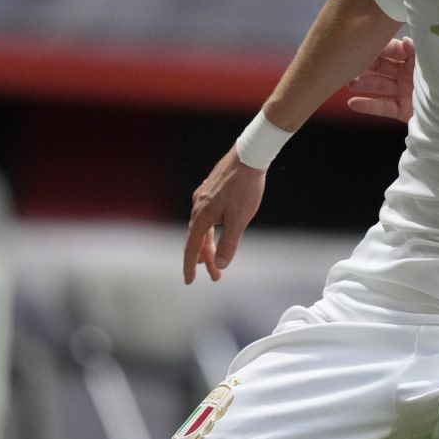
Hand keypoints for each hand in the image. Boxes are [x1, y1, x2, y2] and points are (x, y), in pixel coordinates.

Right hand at [182, 150, 266, 283]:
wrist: (249, 157)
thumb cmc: (245, 187)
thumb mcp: (240, 219)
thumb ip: (229, 243)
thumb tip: (221, 264)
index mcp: (202, 215)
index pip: (192, 246)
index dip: (189, 266)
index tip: (189, 282)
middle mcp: (198, 206)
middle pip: (198, 239)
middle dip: (206, 259)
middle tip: (216, 276)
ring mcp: (203, 197)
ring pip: (203, 227)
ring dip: (210, 245)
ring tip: (216, 259)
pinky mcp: (211, 191)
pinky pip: (207, 217)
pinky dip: (211, 230)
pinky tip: (218, 231)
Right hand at [347, 36, 414, 122]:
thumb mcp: (433, 65)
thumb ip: (418, 52)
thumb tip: (404, 41)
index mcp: (415, 60)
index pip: (393, 51)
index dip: (380, 49)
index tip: (366, 46)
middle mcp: (408, 75)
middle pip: (383, 68)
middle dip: (367, 66)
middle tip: (352, 64)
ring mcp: (403, 93)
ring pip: (379, 86)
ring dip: (364, 84)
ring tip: (350, 84)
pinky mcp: (401, 110)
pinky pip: (382, 107)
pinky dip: (368, 105)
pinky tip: (353, 103)